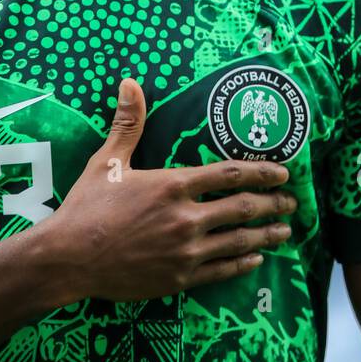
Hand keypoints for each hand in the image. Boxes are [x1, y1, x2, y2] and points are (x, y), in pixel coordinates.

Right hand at [45, 77, 296, 301]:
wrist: (69, 258)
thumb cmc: (87, 207)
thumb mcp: (107, 161)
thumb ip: (128, 124)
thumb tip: (130, 82)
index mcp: (173, 185)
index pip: (231, 174)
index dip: (262, 172)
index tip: (283, 173)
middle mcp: (187, 218)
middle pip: (243, 208)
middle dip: (273, 204)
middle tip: (292, 202)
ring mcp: (186, 252)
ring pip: (239, 242)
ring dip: (266, 235)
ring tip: (285, 232)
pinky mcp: (180, 279)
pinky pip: (222, 271)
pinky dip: (243, 264)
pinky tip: (256, 259)